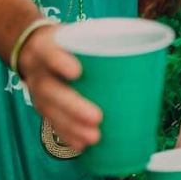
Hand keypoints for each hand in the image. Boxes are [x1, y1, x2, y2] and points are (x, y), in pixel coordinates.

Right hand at [16, 25, 101, 149]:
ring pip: (52, 112)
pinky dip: (67, 135)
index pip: (50, 53)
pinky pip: (52, 123)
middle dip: (74, 106)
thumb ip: (101, 40)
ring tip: (94, 138)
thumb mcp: (76, 33)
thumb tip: (147, 50)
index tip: (76, 71)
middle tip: (97, 117)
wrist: (32, 48)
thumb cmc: (67, 42)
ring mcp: (38, 92)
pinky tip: (82, 146)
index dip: (60, 62)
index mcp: (46, 47)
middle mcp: (39, 71)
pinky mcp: (43, 107)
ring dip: (72, 127)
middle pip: (52, 91)